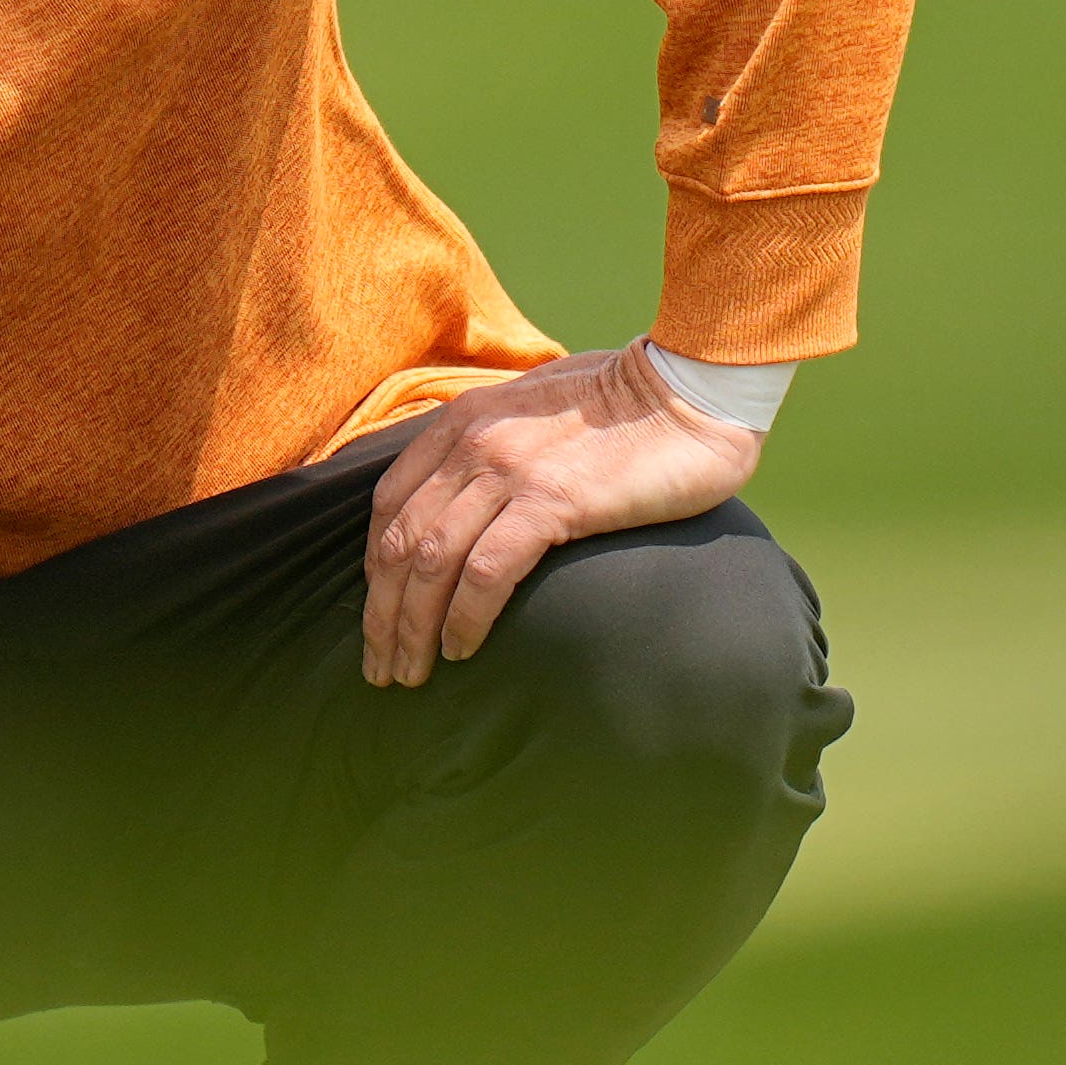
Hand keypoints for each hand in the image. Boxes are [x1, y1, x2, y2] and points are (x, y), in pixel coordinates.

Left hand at [361, 347, 765, 687]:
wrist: (691, 391)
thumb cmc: (626, 404)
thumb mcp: (534, 407)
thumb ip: (494, 441)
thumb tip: (474, 495)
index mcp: (463, 421)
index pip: (388, 504)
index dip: (375, 567)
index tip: (379, 613)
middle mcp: (473, 443)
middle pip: (400, 542)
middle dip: (382, 613)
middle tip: (380, 667)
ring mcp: (510, 471)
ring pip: (432, 563)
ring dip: (413, 628)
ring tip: (411, 674)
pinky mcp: (553, 501)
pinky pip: (487, 573)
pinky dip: (465, 618)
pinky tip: (461, 650)